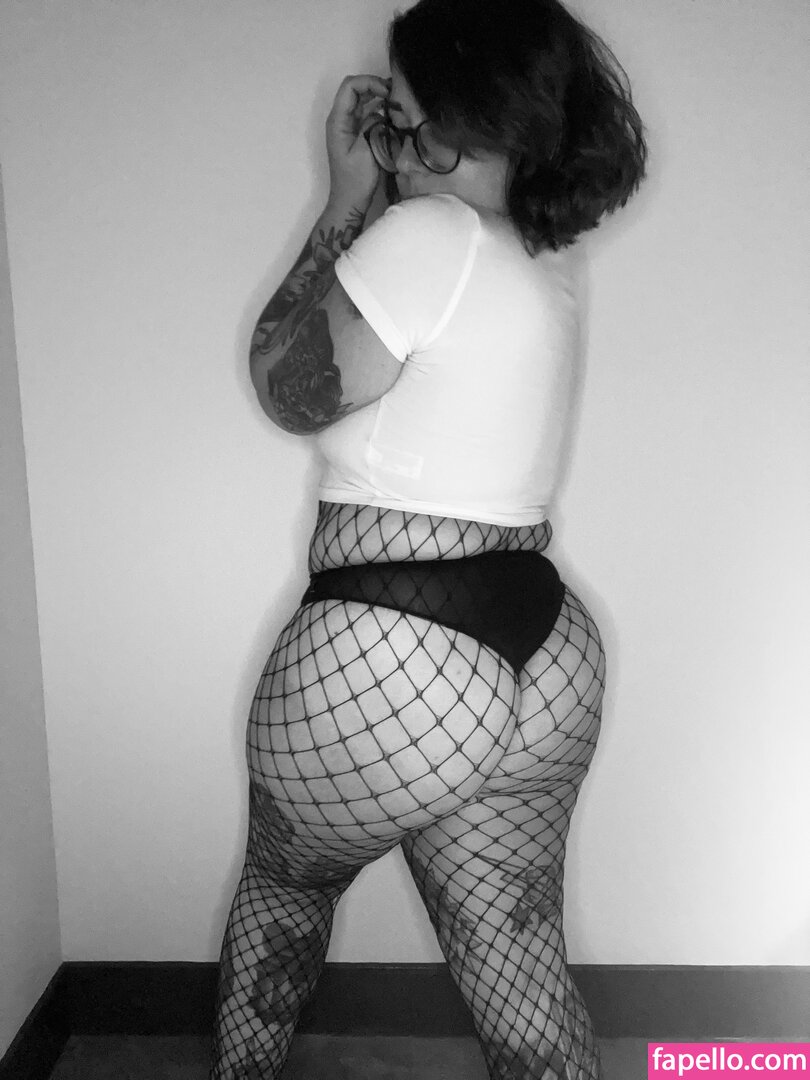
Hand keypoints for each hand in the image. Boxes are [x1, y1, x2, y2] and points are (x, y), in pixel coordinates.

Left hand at [326, 74, 390, 210]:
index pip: (350, 86)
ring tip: (396, 103)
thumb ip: (372, 126)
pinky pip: (366, 114)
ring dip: (378, 98)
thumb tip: (381, 111)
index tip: (387, 93)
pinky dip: (378, 110)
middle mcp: (340, 119)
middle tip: (395, 95)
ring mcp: (347, 126)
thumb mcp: (366, 151)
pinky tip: (391, 115)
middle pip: (355, 90)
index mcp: (338, 121)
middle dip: (375, 87)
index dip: (369, 83)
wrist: (349, 201)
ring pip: (362, 100)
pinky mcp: (355, 134)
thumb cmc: (356, 180)